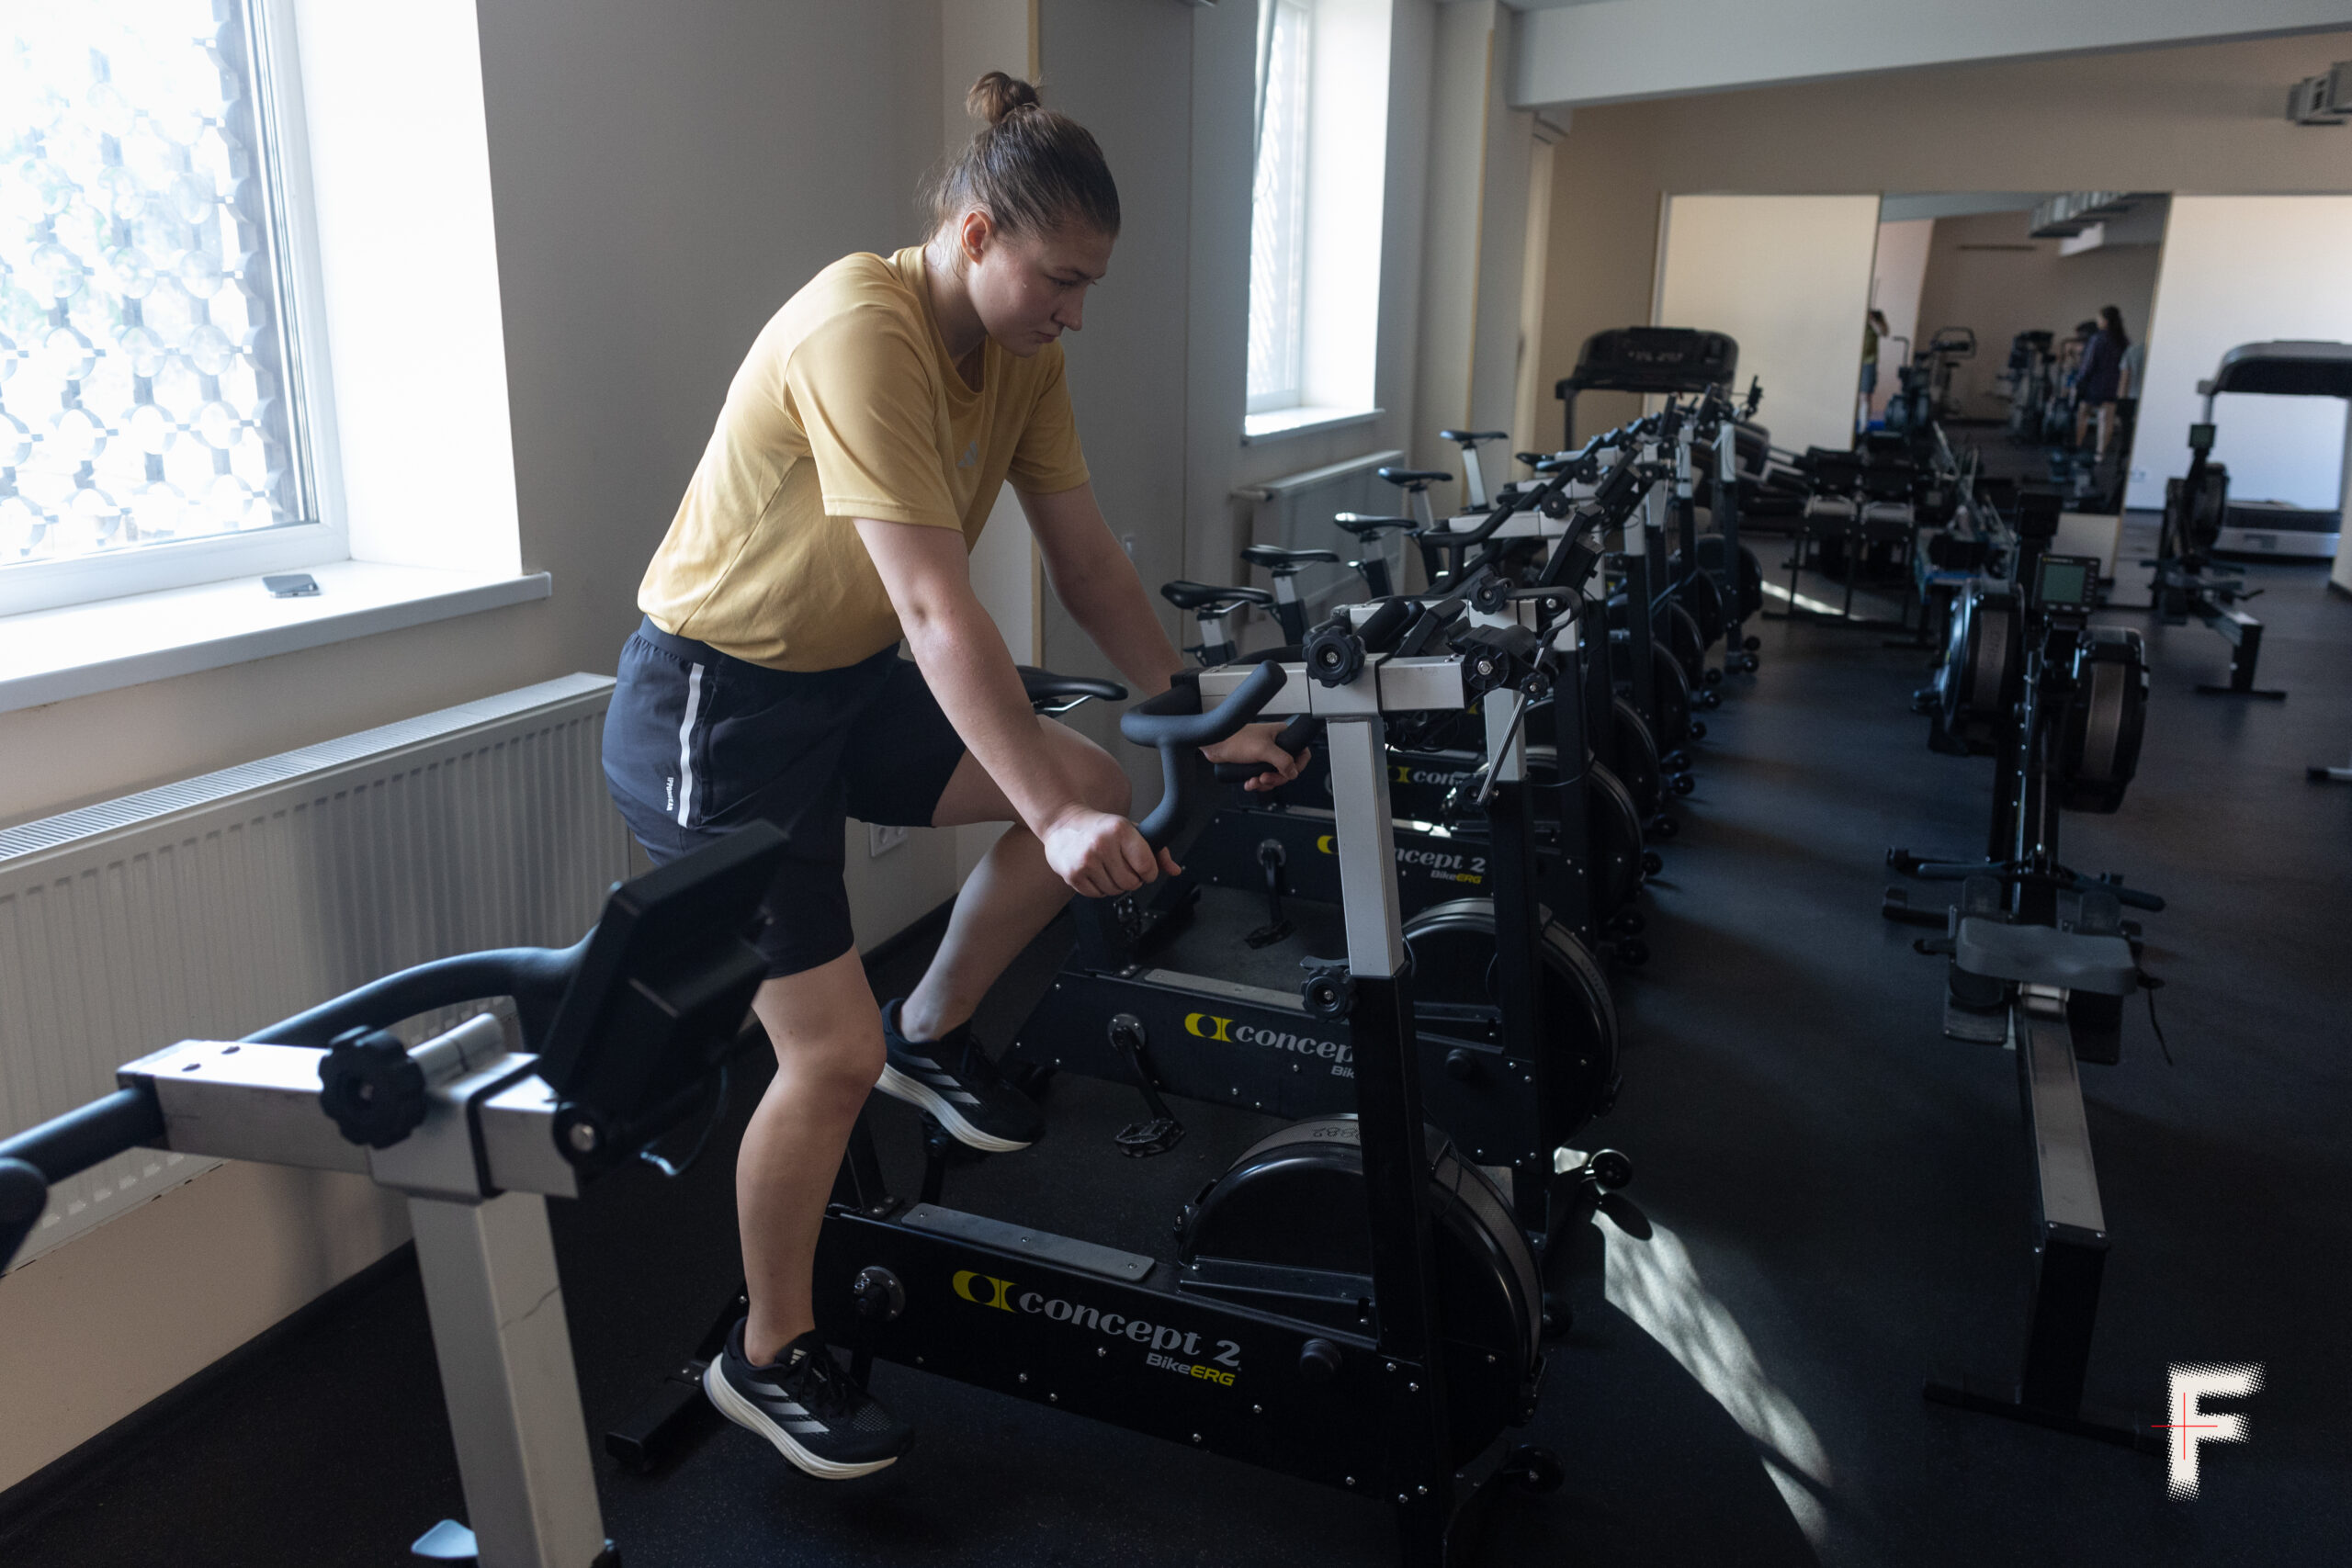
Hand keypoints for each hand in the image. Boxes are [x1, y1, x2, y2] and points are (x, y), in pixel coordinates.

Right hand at [1040, 805, 1180, 897]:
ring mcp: (1086, 861)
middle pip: (1131, 883)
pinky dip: (1100, 888)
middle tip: (1123, 867)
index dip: (1149, 872)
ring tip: (1107, 868)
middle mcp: (1102, 845)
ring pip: (1115, 891)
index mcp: (1120, 830)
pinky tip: (1095, 872)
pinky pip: (1097, 895)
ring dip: (1115, 884)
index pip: (1147, 866)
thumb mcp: (1131, 830)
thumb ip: (1157, 851)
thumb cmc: (1101, 827)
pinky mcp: (1073, 874)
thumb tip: (1175, 870)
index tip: (1144, 869)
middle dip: (1132, 879)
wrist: (1062, 823)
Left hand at [1201, 722, 1309, 793]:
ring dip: (1265, 783)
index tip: (1289, 773)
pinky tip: (1249, 783)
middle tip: (1264, 778)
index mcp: (1282, 735)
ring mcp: (1265, 755)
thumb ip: (1283, 761)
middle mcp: (1275, 745)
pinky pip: (1263, 778)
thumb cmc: (1234, 738)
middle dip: (1276, 778)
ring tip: (1253, 781)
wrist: (1214, 744)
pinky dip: (1257, 784)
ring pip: (1275, 776)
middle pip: (1288, 769)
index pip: (1302, 752)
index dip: (1298, 766)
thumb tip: (1293, 773)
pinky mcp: (1255, 763)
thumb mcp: (1263, 750)